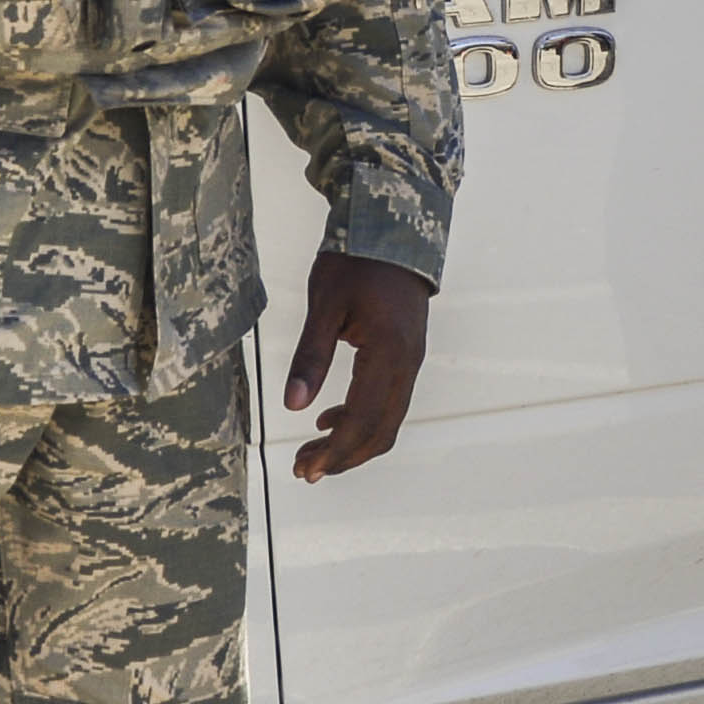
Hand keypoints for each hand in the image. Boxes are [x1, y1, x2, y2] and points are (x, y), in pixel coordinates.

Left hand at [283, 250, 432, 482]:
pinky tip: (327, 419)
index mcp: (388, 353)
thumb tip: (292, 405)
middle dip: (342, 457)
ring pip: (386, 422)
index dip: (335, 451)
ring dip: (351, 443)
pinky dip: (360, 420)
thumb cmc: (357, 262)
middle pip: (379, 431)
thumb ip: (310, 356)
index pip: (362, 419)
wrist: (394, 233)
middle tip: (303, 470)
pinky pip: (388, 403)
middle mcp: (407, 364)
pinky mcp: (406, 358)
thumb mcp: (325, 304)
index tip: (306, 469)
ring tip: (311, 452)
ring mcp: (411, 363)